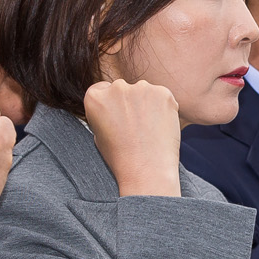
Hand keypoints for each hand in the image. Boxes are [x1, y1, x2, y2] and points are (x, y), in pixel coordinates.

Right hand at [84, 79, 181, 197]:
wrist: (146, 170)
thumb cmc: (121, 158)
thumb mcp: (99, 135)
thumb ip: (104, 114)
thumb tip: (114, 105)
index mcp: (94, 97)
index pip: (102, 90)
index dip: (112, 106)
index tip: (118, 120)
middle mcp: (116, 87)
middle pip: (123, 89)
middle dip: (129, 103)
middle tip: (136, 127)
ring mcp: (141, 88)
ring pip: (144, 92)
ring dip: (147, 104)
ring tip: (149, 130)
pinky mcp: (162, 93)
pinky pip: (162, 97)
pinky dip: (163, 108)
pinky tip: (160, 127)